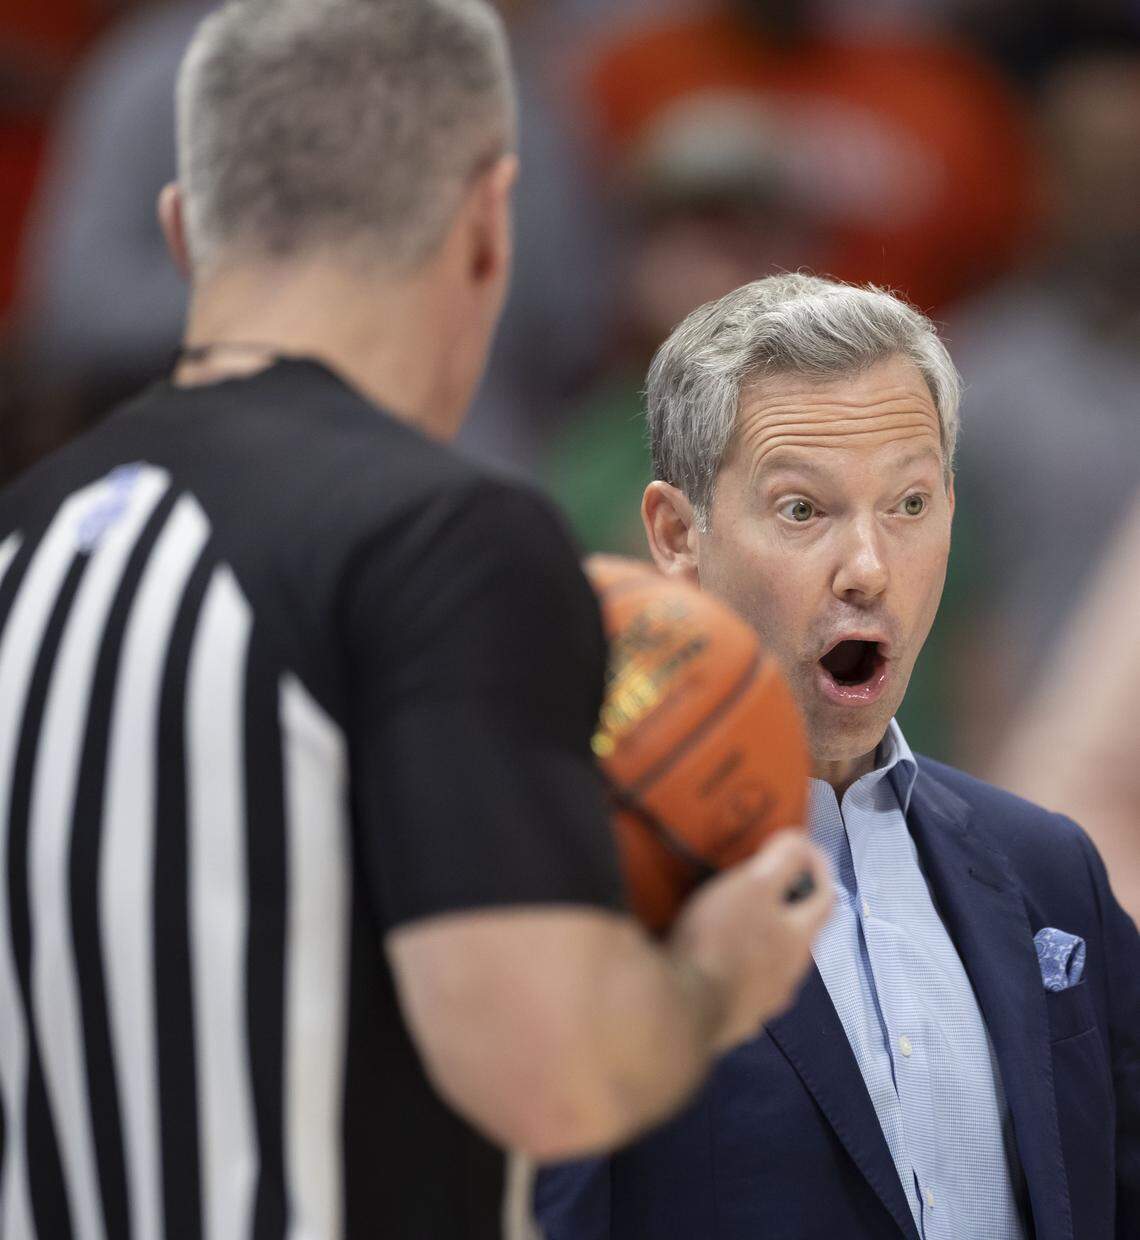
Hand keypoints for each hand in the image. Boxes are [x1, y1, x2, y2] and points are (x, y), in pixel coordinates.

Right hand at [669, 831, 832, 1053]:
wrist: (682, 1009)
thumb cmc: (722, 939)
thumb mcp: (755, 885)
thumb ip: (783, 860)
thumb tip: (801, 840)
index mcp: (800, 938)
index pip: (827, 897)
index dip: (819, 867)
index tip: (802, 846)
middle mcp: (791, 974)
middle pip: (800, 932)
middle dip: (786, 904)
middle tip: (760, 881)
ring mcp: (764, 1001)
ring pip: (773, 961)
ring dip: (762, 936)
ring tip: (733, 917)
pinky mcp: (736, 1019)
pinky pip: (746, 984)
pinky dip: (738, 964)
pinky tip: (714, 957)